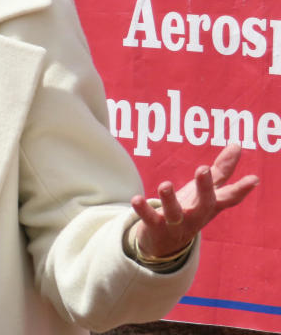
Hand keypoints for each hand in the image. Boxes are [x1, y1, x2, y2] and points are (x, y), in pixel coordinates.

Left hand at [131, 143, 258, 257]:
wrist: (166, 244)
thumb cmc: (190, 210)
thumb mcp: (206, 191)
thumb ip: (221, 170)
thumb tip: (237, 146)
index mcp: (209, 205)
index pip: (229, 197)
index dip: (241, 189)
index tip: (253, 179)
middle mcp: (195, 215)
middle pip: (204, 203)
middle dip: (205, 187)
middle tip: (203, 169)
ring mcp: (176, 223)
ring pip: (175, 213)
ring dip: (170, 199)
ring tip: (165, 184)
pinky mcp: (156, 227)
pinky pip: (149, 218)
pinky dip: (143, 209)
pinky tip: (136, 199)